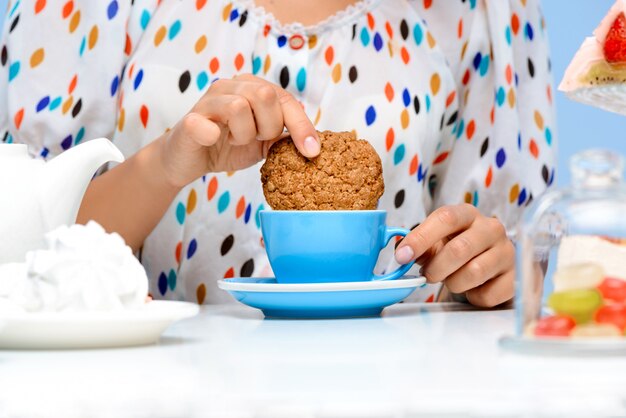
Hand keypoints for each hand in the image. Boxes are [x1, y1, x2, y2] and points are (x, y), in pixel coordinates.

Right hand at [157, 74, 319, 187]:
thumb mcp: (264, 143)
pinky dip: (214, 136)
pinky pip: (206, 124)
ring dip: (244, 134)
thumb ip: (284, 136)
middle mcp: (231, 86)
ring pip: (240, 106)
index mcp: (253, 88)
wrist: (189, 160)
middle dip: (268, 127)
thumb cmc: (227, 147)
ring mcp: (208, 100)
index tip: (312, 151)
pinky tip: (213, 140)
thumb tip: (314, 144)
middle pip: (266, 95)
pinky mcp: (190, 119)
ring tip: (235, 140)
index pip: (286, 99)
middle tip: (257, 139)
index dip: (302, 125)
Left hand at [394, 204, 514, 306]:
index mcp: (467, 214)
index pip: (445, 218)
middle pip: (459, 249)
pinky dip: (473, 297)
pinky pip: (487, 295)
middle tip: (428, 276)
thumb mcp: (437, 242)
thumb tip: (403, 254)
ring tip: (451, 280)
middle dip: (436, 268)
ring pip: (473, 273)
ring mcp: (507, 252)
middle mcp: (491, 229)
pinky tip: (472, 288)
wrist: (491, 266)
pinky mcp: (515, 278)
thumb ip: (420, 245)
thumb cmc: (458, 249)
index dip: (420, 238)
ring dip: (454, 283)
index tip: (402, 256)